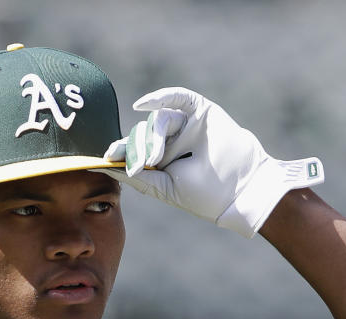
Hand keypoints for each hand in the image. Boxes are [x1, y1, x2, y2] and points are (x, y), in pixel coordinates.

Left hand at [100, 87, 323, 237]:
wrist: (240, 190)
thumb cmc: (205, 195)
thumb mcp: (165, 188)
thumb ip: (140, 177)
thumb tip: (108, 167)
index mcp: (161, 159)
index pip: (133, 149)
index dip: (119, 151)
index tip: (105, 157)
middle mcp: (171, 140)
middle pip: (142, 133)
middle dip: (137, 149)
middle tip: (142, 165)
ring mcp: (185, 124)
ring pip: (157, 120)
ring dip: (153, 138)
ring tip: (157, 159)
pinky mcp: (200, 111)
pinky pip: (177, 97)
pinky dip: (160, 96)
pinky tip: (142, 105)